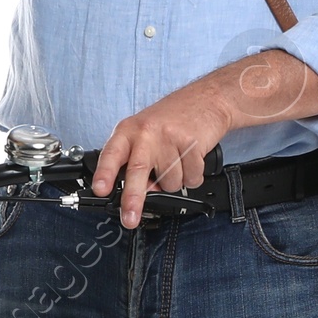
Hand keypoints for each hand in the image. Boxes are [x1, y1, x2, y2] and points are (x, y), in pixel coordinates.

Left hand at [93, 51, 317, 228]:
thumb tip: (129, 189)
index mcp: (132, 128)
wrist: (217, 97)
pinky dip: (197, 172)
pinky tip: (198, 157)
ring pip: (173, 179)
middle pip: (138, 171)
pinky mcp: (194, 139)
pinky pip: (192, 173)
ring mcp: (170, 135)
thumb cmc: (181, 118)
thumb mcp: (152, 132)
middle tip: (127, 220)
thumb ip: (139, 154)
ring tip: (186, 162)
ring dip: (183, 178)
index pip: (113, 151)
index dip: (106, 172)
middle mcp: (148, 130)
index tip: (100, 192)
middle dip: (133, 198)